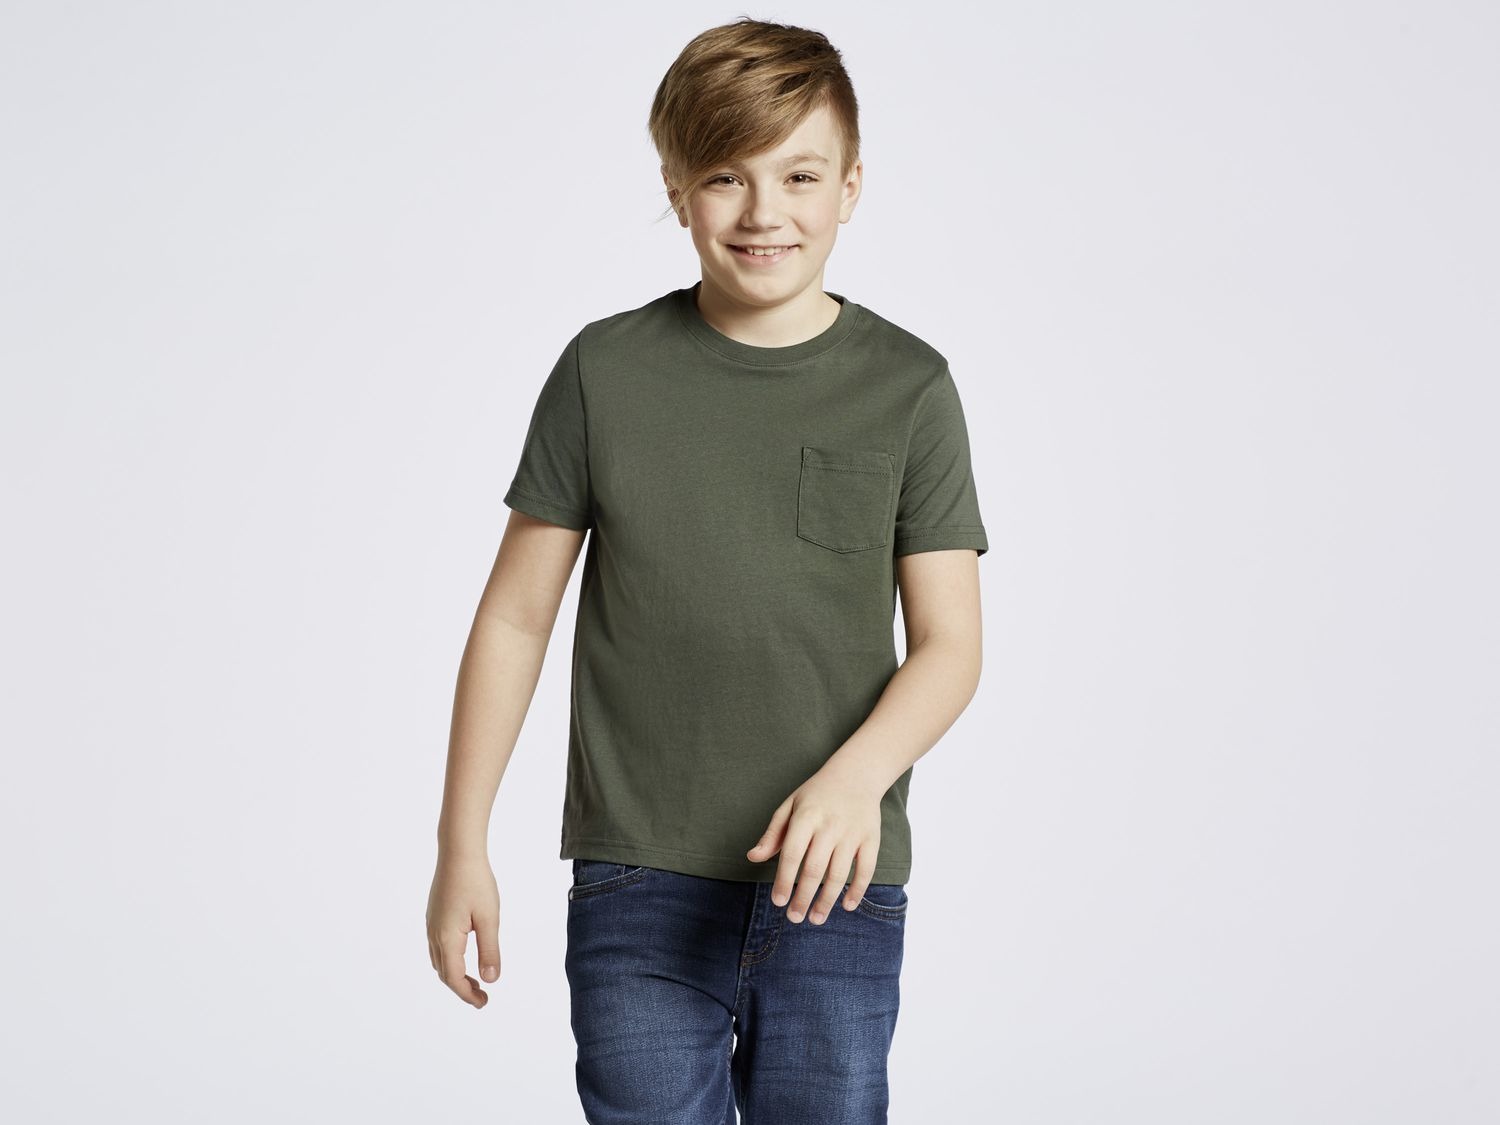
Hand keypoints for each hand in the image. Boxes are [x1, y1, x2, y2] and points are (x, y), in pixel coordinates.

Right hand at [425, 852, 500, 1007]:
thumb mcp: (489, 918)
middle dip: (461, 988)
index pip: (454, 978)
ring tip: (474, 980)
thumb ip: (489, 950)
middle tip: (482, 997)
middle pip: (444, 973)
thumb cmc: (476, 882)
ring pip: (439, 961)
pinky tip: (463, 955)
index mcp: (447, 938)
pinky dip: (449, 960)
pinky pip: (437, 947)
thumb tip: (490, 980)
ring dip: (454, 975)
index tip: (484, 1002)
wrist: (458, 852)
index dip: (468, 994)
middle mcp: (434, 934)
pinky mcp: (433, 915)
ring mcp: (431, 924)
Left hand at [745, 766, 883, 925]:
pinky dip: (858, 890)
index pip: (792, 854)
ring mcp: (852, 833)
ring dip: (827, 900)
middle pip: (814, 868)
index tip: (778, 902)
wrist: (856, 774)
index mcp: (806, 817)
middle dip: (803, 897)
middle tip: (794, 918)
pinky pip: (866, 869)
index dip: (784, 880)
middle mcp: (830, 826)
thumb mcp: (789, 806)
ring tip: (815, 919)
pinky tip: (847, 906)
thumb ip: (773, 834)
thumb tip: (753, 857)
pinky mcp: (871, 838)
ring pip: (839, 874)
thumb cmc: (816, 794)